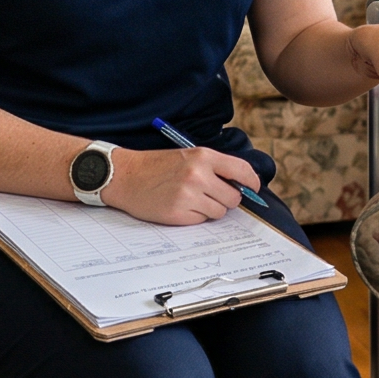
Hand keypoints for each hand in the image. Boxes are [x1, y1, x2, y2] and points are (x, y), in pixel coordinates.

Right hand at [94, 145, 257, 224]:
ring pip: (219, 212)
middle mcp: (198, 175)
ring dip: (210, 209)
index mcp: (204, 156)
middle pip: (233, 197)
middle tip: (211, 195)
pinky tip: (179, 206)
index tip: (253, 189)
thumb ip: (215, 168)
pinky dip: (194, 217)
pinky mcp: (178, 213)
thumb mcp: (188, 156)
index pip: (242, 171)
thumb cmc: (157, 166)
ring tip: (191, 199)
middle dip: (226, 199)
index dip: (252, 183)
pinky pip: (201, 221)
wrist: (125, 176)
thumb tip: (242, 186)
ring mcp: (188, 195)